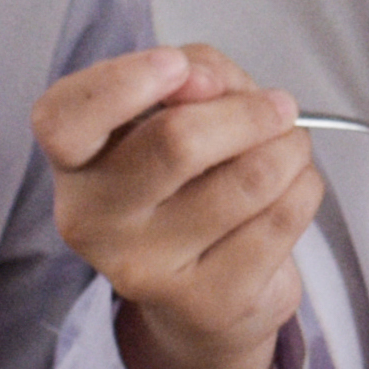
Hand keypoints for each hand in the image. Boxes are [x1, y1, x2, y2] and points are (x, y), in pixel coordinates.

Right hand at [37, 44, 318, 368]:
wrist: (203, 289)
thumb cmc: (189, 175)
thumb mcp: (180, 105)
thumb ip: (193, 74)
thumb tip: (212, 83)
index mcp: (74, 162)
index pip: (64, 121)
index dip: (123, 82)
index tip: (175, 66)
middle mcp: (94, 221)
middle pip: (177, 143)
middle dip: (247, 112)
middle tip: (278, 107)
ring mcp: (146, 271)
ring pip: (250, 179)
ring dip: (290, 148)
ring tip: (289, 147)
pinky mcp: (208, 303)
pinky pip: (281, 219)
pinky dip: (304, 187)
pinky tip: (292, 189)